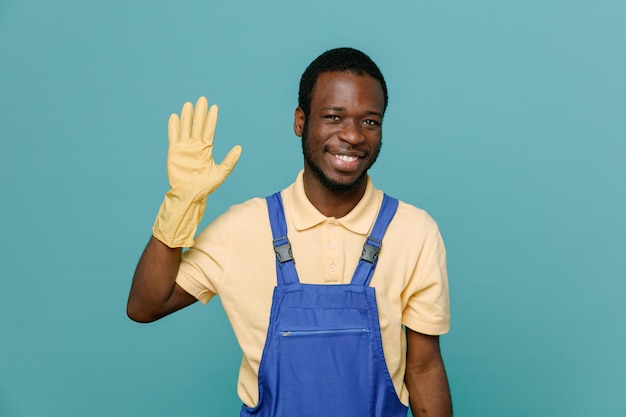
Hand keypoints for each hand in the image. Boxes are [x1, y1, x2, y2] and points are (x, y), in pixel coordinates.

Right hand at [153, 97, 241, 247]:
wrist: (190, 194)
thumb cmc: (206, 186)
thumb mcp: (221, 173)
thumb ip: (230, 161)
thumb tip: (240, 148)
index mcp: (206, 149)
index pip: (209, 130)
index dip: (212, 119)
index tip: (214, 107)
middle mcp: (195, 146)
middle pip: (198, 125)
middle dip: (200, 113)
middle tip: (202, 99)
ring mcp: (184, 148)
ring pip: (186, 128)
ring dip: (187, 116)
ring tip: (188, 104)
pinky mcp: (174, 152)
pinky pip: (174, 137)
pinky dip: (174, 127)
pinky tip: (174, 117)